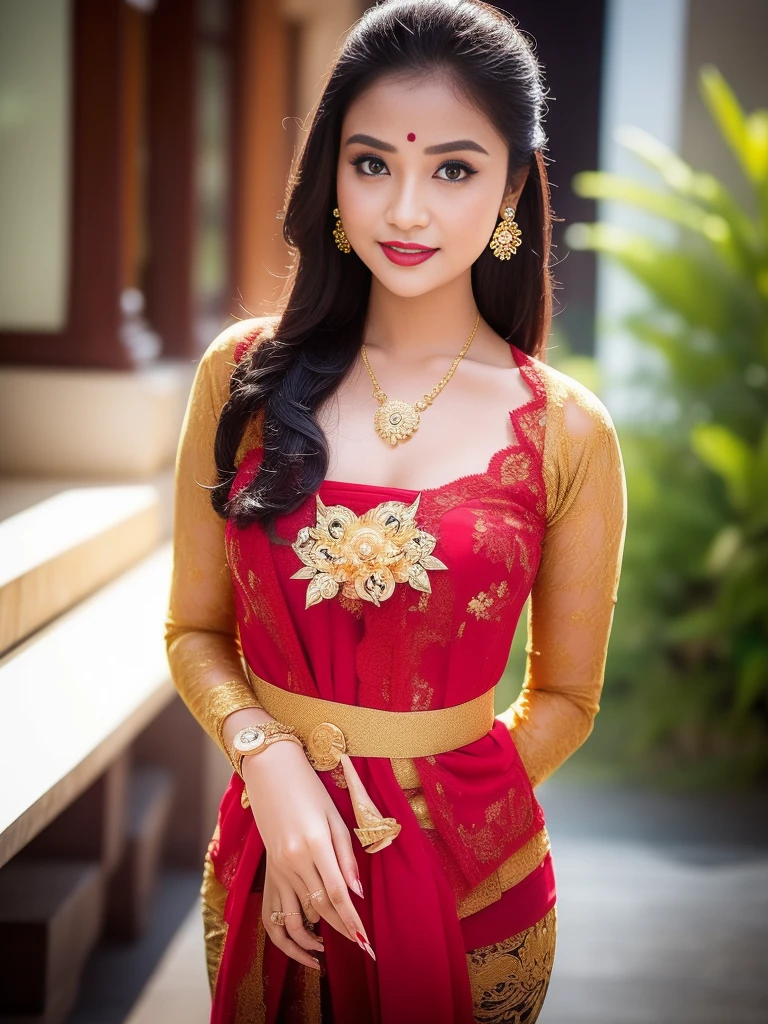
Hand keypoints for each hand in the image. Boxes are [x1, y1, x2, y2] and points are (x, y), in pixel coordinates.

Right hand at [242, 737, 374, 967]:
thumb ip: (347, 856)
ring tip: (333, 946)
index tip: (366, 941)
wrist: (270, 771)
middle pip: (320, 906)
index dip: (352, 920)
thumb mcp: (335, 817)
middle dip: (342, 929)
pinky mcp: (269, 868)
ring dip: (316, 934)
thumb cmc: (309, 789)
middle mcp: (293, 860)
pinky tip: (308, 933)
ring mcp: (277, 866)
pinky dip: (293, 926)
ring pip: (298, 912)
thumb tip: (357, 893)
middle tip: (362, 947)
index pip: (337, 893)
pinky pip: (277, 908)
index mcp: (314, 844)